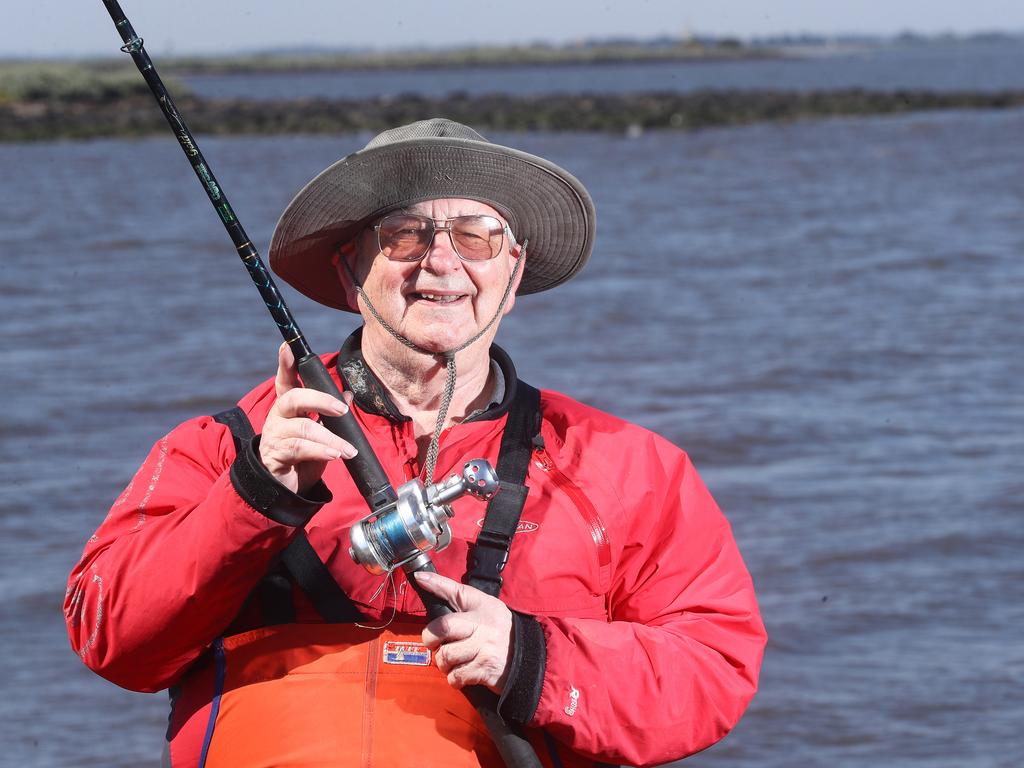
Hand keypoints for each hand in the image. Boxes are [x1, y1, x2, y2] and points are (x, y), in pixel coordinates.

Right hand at [258, 343, 356, 494]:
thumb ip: (331, 413)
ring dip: (331, 439)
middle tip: (342, 409)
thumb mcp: (322, 432)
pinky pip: (300, 448)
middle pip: (294, 397)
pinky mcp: (276, 454)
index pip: (286, 380)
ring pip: (303, 428)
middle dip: (320, 400)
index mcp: (289, 406)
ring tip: (348, 450)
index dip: (286, 363)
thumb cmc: (303, 455)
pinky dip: (322, 451)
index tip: (288, 346)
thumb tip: (347, 393)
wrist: (286, 487)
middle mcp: (278, 416)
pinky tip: (336, 455)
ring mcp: (274, 435)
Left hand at [416, 571, 513, 693]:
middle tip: (434, 643)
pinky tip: (462, 673)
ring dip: (443, 663)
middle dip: (430, 638)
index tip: (419, 577)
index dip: (436, 583)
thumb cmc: (499, 632)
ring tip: (453, 660)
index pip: (457, 591)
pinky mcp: (484, 670)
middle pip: (443, 627)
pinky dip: (454, 678)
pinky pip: (455, 676)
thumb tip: (426, 581)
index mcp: (483, 607)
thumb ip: (460, 599)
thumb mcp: (486, 608)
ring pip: (446, 656)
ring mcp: (484, 649)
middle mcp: (483, 626)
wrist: (528, 659)